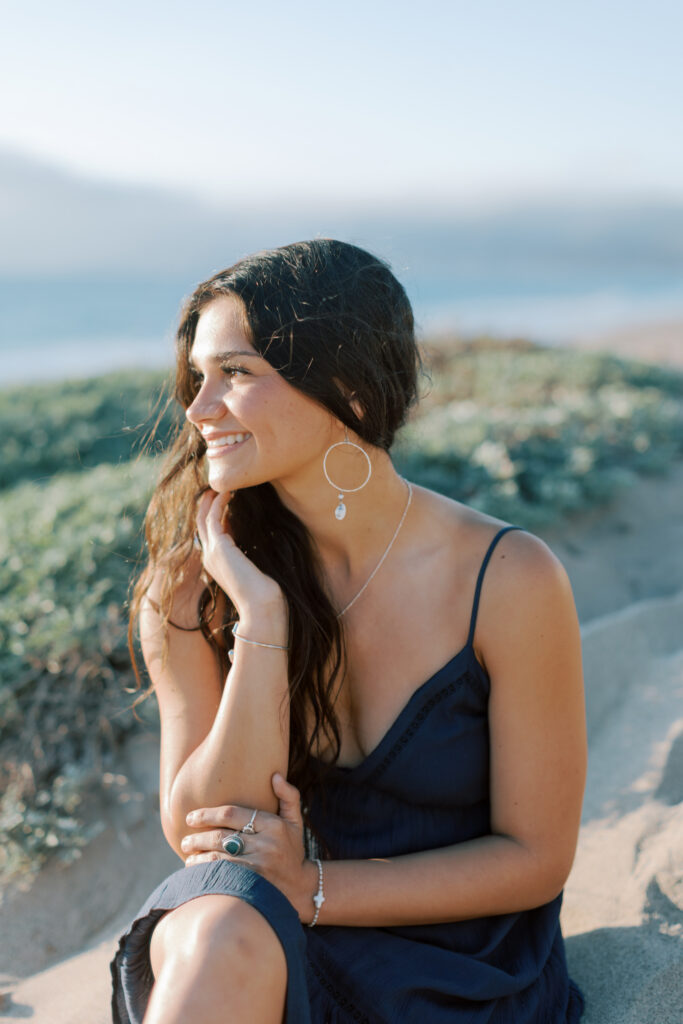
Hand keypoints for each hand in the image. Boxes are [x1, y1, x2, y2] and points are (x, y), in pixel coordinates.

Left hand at [180, 773, 318, 922]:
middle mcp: (266, 845)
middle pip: (220, 837)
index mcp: (273, 825)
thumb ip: (288, 796)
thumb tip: (275, 776)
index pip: (231, 814)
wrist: (302, 887)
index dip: (207, 815)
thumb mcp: (295, 822)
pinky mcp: (252, 886)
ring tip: (188, 856)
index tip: (191, 818)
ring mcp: (259, 867)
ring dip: (198, 857)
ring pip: (218, 859)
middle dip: (198, 838)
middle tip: (185, 841)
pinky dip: (206, 874)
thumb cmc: (292, 850)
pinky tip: (197, 872)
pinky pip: (222, 877)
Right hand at [195, 489, 284, 615]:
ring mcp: (211, 552)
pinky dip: (218, 503)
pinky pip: (213, 518)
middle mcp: (210, 557)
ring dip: (212, 499)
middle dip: (207, 503)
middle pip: (201, 523)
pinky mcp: (219, 547)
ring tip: (223, 485)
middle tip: (217, 486)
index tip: (225, 499)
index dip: (215, 514)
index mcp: (217, 563)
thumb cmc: (263, 592)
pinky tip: (228, 493)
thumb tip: (252, 538)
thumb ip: (247, 554)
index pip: (211, 533)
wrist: (260, 605)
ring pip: (203, 517)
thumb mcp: (253, 567)